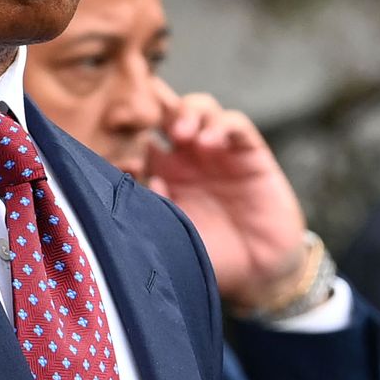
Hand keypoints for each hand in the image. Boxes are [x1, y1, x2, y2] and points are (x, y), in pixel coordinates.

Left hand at [142, 81, 311, 308]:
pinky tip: (209, 142)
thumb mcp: (174, 237)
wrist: (258, 272)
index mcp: (164, 176)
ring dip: (188, 112)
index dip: (130, 138)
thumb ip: (156, 209)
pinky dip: (221, 125)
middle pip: (168, 113)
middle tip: (150, 123)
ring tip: (181, 132)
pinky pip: (235, 124)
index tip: (120, 153)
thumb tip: (141, 178)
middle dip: (157, 108)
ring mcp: (220, 152)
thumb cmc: (213, 256)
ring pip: (201, 108)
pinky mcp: (251, 153)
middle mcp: (190, 159)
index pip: (141, 141)